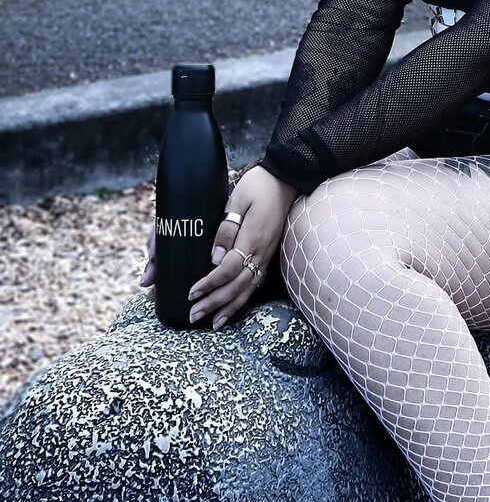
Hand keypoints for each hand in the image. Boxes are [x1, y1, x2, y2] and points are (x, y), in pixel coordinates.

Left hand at [139, 166, 298, 329]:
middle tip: (194, 315)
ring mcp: (267, 254)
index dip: (209, 284)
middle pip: (237, 285)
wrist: (286, 179)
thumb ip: (226, 229)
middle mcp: (262, 251)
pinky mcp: (269, 254)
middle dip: (215, 303)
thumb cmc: (258, 185)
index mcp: (252, 238)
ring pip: (248, 289)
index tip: (191, 293)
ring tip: (213, 323)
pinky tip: (233, 306)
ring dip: (230, 307)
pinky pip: (256, 282)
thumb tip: (215, 258)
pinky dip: (244, 298)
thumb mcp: (238, 199)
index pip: (228, 270)